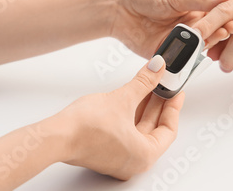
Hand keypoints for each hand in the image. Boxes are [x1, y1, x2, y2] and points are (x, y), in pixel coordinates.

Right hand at [52, 55, 183, 179]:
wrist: (56, 136)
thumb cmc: (86, 128)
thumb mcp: (123, 99)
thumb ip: (144, 83)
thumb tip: (157, 69)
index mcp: (144, 155)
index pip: (169, 129)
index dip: (174, 107)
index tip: (176, 92)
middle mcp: (133, 161)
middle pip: (154, 129)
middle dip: (158, 104)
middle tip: (163, 85)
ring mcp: (118, 158)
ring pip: (139, 129)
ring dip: (144, 107)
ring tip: (148, 86)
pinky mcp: (105, 151)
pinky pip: (126, 131)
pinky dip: (131, 114)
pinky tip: (131, 97)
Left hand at [109, 0, 232, 57]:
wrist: (115, 6)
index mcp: (189, 9)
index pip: (213, 15)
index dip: (225, 17)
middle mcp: (184, 26)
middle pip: (208, 32)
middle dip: (221, 31)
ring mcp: (174, 40)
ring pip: (196, 46)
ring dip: (208, 43)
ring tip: (220, 38)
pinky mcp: (162, 53)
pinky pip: (178, 58)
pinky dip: (189, 57)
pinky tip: (200, 53)